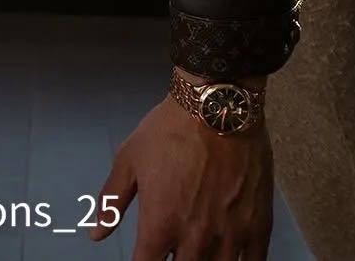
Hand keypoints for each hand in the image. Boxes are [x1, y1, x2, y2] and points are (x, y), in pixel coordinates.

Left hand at [90, 92, 273, 257]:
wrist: (216, 108)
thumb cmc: (169, 131)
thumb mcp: (129, 159)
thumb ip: (112, 200)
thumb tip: (96, 234)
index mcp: (160, 224)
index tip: (145, 258)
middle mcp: (195, 238)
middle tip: (172, 250)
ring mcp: (229, 236)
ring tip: (198, 254)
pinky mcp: (258, 227)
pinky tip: (230, 259)